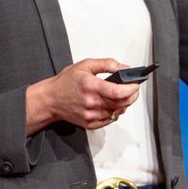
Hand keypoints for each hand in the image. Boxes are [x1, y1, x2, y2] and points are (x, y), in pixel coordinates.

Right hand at [25, 58, 140, 135]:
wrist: (51, 99)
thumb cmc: (66, 82)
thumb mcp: (85, 65)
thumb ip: (107, 64)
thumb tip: (124, 67)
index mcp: (90, 86)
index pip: (118, 91)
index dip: (131, 88)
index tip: (136, 84)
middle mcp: (91, 102)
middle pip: (121, 103)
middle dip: (132, 96)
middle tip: (133, 89)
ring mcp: (91, 115)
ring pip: (117, 112)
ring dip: (124, 104)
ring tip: (122, 95)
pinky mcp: (90, 123)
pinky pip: (110, 119)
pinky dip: (115, 112)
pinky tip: (112, 104)